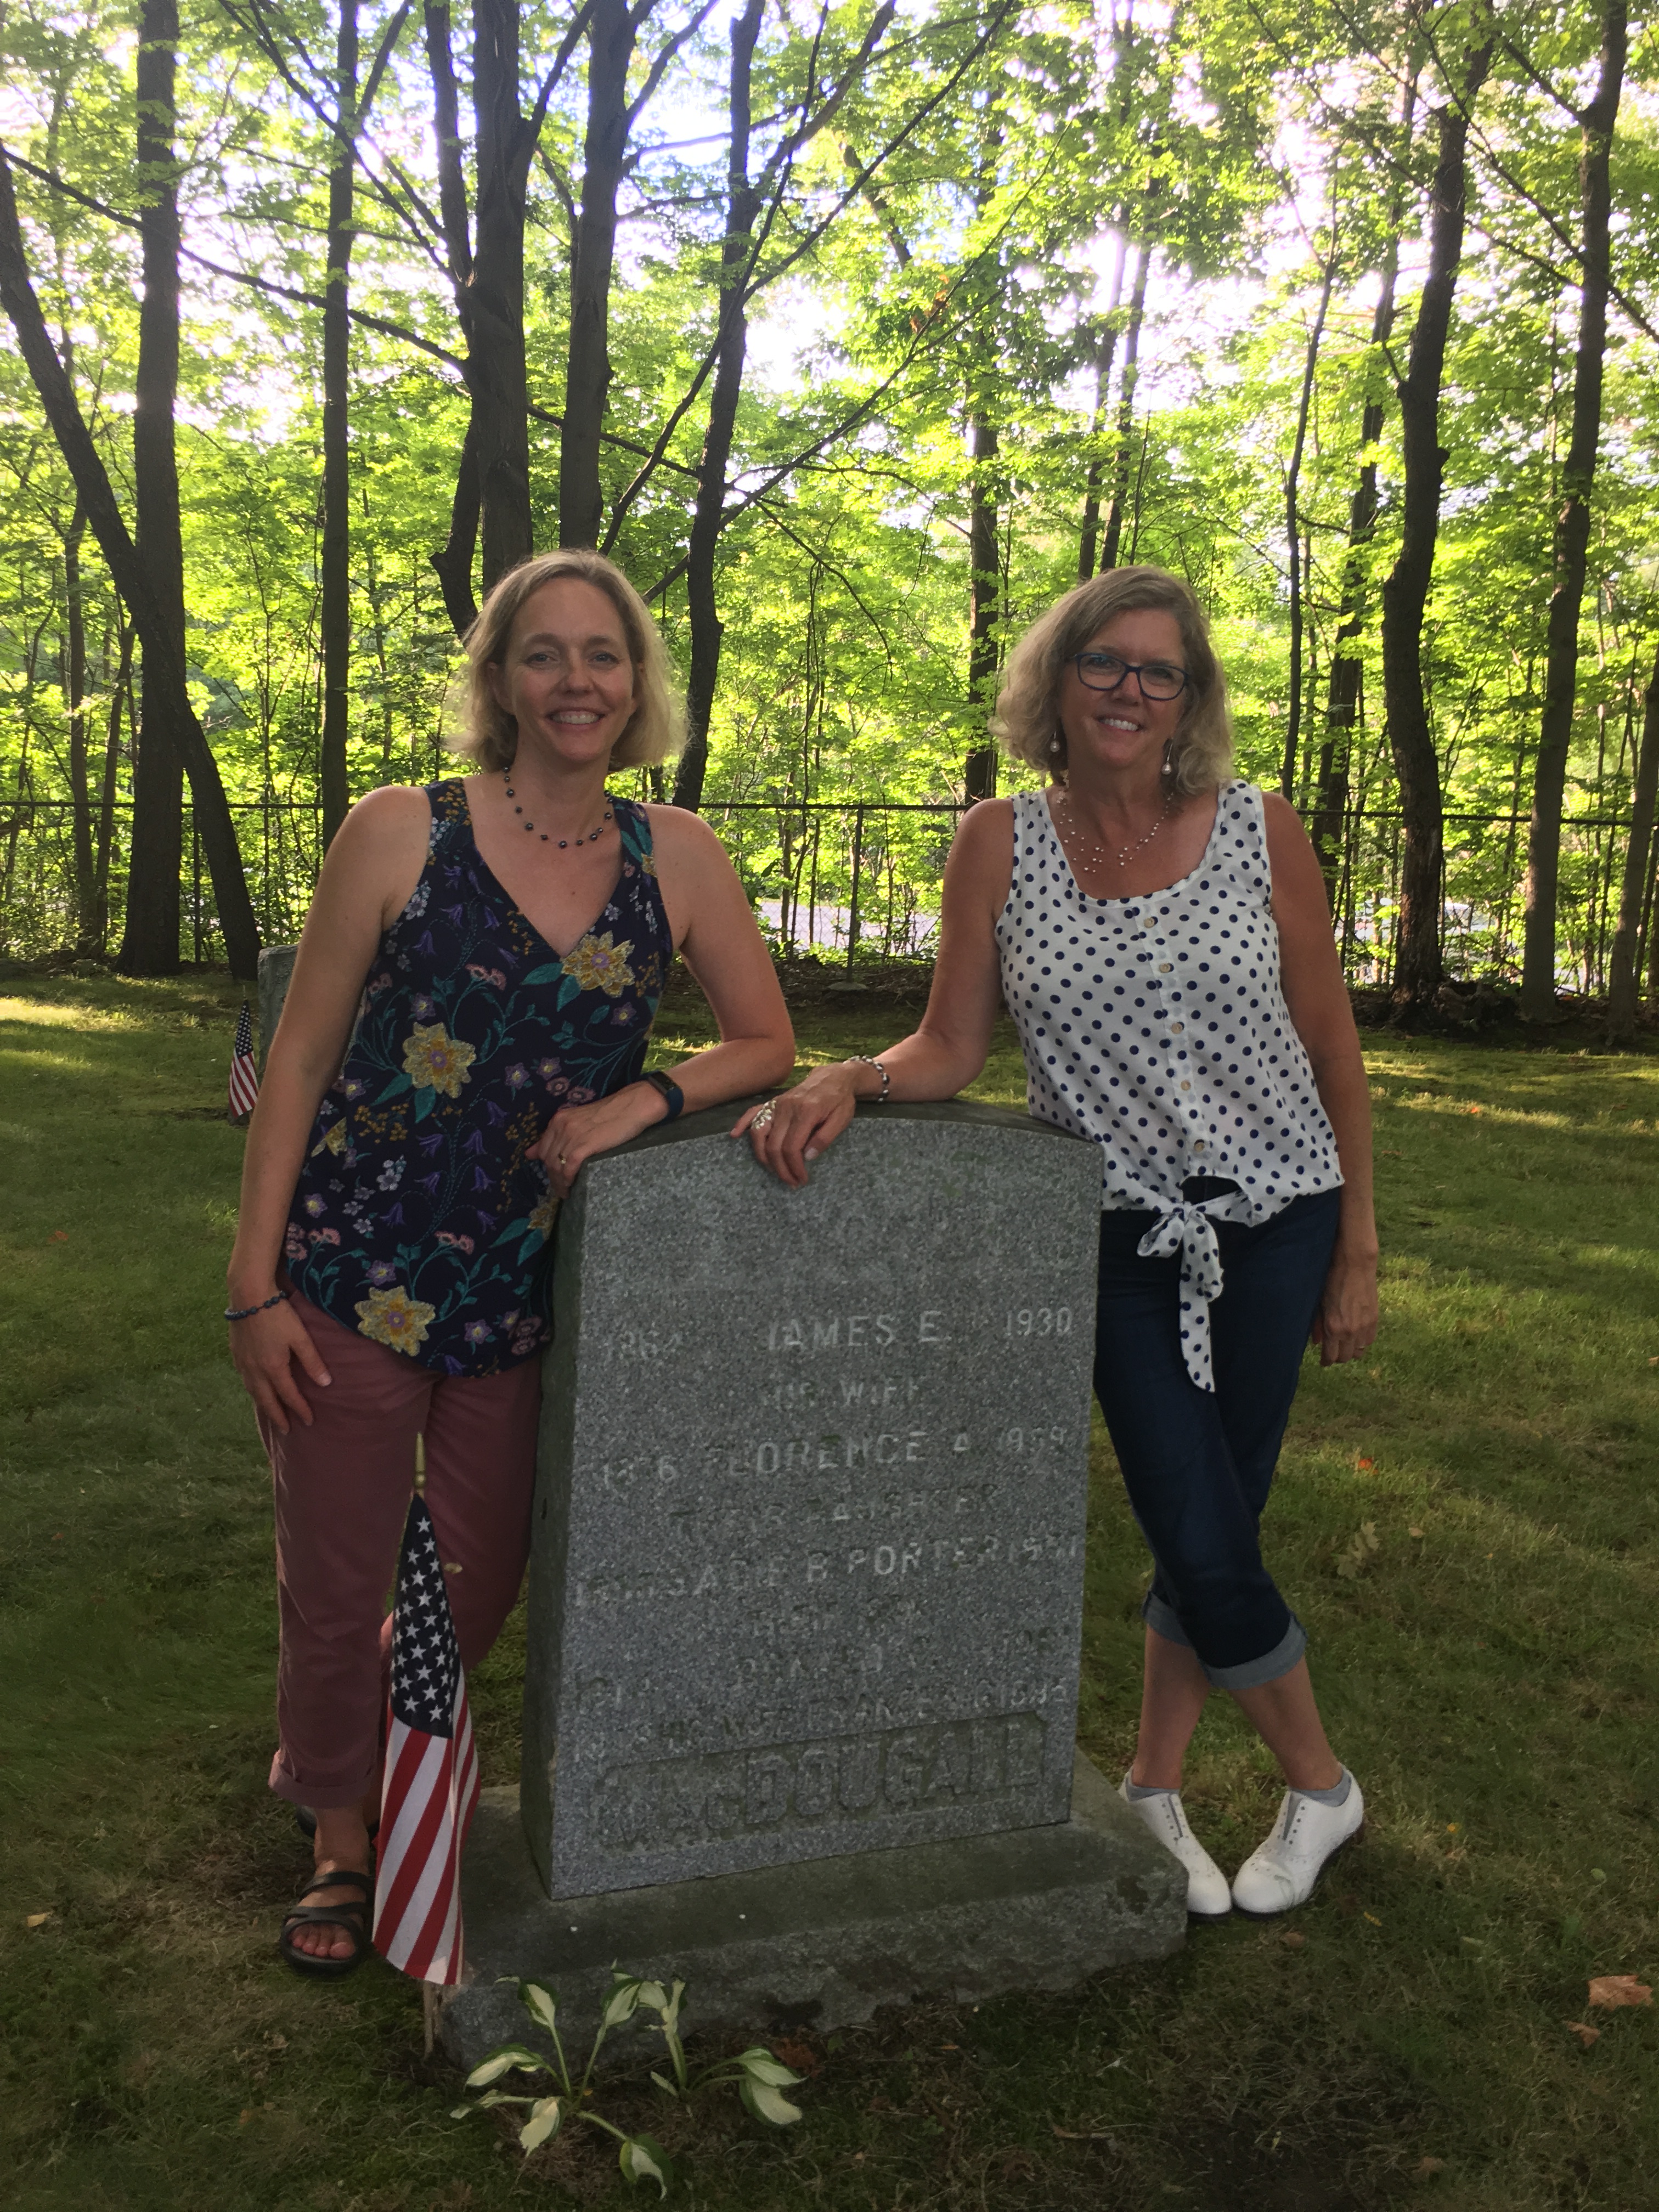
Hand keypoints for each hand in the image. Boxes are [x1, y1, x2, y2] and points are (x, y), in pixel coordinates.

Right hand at [229, 1297, 331, 1432]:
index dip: (300, 1410)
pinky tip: (255, 1387)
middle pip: (266, 1400)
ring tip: (271, 1413)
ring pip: (253, 1391)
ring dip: (263, 1404)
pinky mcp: (235, 1353)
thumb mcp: (301, 1337)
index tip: (309, 1422)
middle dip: (277, 1416)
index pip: (289, 1396)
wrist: (248, 1295)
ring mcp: (242, 1362)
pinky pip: (244, 1378)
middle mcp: (255, 1370)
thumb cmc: (278, 1314)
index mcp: (273, 1368)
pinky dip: (252, 1389)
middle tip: (286, 1430)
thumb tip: (326, 1384)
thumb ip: (313, 1361)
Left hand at [531, 1082, 665, 1199]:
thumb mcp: (578, 1121)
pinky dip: (568, 1180)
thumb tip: (530, 1153)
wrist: (631, 1108)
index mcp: (558, 1120)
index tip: (554, 1176)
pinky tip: (572, 1186)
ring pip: (557, 1166)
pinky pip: (569, 1167)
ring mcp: (572, 1136)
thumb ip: (557, 1135)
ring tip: (566, 1192)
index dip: (546, 1165)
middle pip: (548, 1159)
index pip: (542, 1148)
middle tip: (561, 1189)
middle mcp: (561, 1126)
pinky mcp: (584, 1145)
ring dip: (559, 1183)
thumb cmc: (609, 1114)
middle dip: (552, 1177)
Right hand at [733, 1062, 864, 1187]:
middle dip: (780, 1169)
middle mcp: (786, 1108)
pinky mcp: (773, 1102)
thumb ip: (825, 1138)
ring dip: (763, 1157)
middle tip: (792, 1182)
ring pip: (759, 1134)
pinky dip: (742, 1124)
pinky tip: (734, 1135)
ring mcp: (777, 1104)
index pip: (792, 1147)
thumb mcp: (842, 1119)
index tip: (801, 1179)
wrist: (834, 1077)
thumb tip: (808, 1157)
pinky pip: (752, 1112)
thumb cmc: (840, 1100)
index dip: (794, 1167)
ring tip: (775, 1171)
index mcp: (806, 1112)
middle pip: (773, 1145)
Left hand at [1310, 1246, 1377, 1365]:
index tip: (1323, 1361)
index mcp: (1333, 1328)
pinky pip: (1369, 1341)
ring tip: (1344, 1343)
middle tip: (1332, 1351)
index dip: (1326, 1361)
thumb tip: (1316, 1343)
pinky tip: (1355, 1335)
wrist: (1354, 1266)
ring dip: (1350, 1350)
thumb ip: (1317, 1325)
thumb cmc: (1331, 1281)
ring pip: (1359, 1352)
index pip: (1330, 1357)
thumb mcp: (1319, 1303)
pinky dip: (1362, 1341)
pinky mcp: (1374, 1320)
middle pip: (1345, 1358)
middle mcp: (1350, 1331)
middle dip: (1337, 1357)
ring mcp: (1364, 1327)